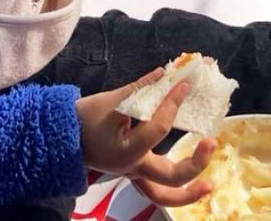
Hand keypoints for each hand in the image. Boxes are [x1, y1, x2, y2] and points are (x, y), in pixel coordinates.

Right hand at [75, 68, 216, 206]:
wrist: (60, 135)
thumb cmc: (83, 118)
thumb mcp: (110, 100)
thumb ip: (140, 88)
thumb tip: (165, 73)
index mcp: (127, 151)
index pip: (158, 128)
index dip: (173, 103)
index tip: (183, 85)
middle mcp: (133, 168)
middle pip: (170, 178)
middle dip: (194, 163)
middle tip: (210, 142)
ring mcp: (132, 174)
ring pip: (163, 196)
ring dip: (189, 193)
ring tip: (210, 185)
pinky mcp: (132, 172)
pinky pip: (156, 189)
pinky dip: (175, 189)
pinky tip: (193, 181)